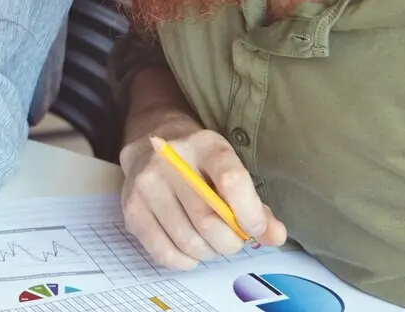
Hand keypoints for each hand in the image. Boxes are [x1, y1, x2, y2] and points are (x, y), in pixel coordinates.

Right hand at [120, 128, 286, 268]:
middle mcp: (169, 160)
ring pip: (189, 241)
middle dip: (230, 242)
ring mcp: (146, 184)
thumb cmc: (198, 164)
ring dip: (208, 252)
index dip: (250, 213)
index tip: (256, 229)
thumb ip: (255, 205)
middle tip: (232, 240)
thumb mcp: (229, 169)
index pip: (231, 180)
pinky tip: (190, 250)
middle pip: (209, 220)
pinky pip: (164, 252)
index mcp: (203, 145)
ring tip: (210, 241)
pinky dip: (185, 261)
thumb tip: (273, 235)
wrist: (148, 144)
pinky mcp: (131, 207)